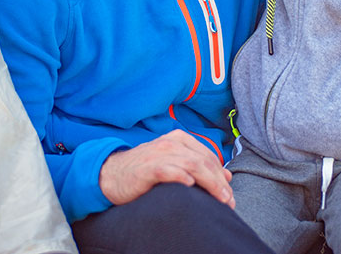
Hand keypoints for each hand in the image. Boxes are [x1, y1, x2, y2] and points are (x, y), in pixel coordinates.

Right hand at [98, 130, 233, 207]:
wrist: (111, 174)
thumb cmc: (144, 171)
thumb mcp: (173, 164)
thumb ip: (198, 166)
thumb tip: (226, 176)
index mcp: (179, 139)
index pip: (208, 156)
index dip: (222, 176)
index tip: (229, 194)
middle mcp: (171, 142)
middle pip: (204, 161)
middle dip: (220, 183)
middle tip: (229, 201)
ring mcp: (159, 153)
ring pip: (192, 165)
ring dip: (210, 183)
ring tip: (219, 199)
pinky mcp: (147, 167)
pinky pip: (168, 170)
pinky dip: (181, 176)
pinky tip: (190, 185)